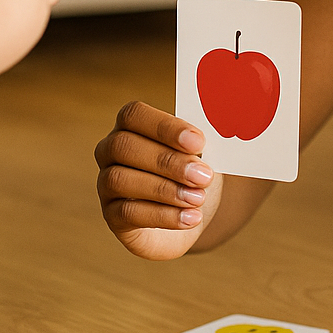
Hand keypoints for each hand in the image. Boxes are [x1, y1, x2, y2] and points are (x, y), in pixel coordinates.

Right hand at [94, 101, 220, 259]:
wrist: (192, 213)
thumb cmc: (194, 173)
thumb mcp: (201, 153)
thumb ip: (203, 141)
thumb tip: (227, 125)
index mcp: (131, 125)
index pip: (134, 115)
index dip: (165, 127)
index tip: (199, 142)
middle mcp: (110, 150)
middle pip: (125, 147)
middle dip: (168, 161)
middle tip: (203, 176)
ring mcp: (106, 183)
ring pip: (122, 179)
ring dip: (165, 189)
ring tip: (198, 199)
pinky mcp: (112, 215)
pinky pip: (127, 213)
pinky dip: (163, 215)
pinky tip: (190, 218)